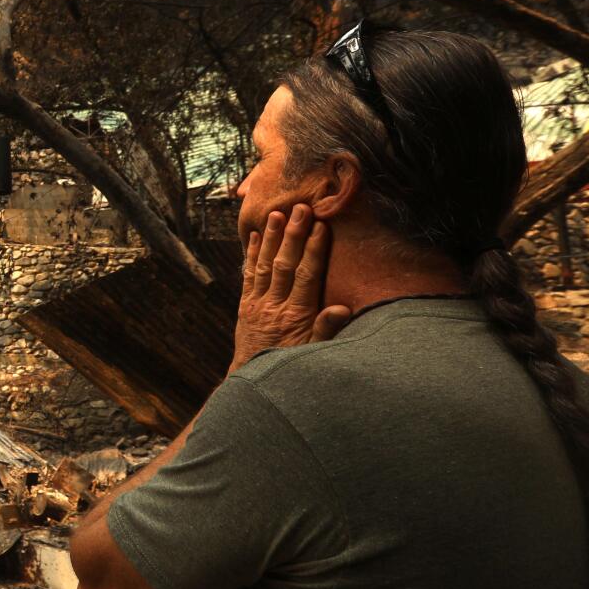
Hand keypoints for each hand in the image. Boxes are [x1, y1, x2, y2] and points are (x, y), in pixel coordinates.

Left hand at [232, 204, 351, 370]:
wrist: (253, 379)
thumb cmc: (291, 364)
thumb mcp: (313, 352)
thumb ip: (326, 329)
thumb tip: (343, 308)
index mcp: (296, 315)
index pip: (306, 276)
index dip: (313, 250)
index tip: (320, 227)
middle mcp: (275, 305)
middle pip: (284, 264)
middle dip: (293, 235)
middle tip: (299, 209)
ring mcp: (257, 303)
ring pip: (264, 265)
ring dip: (271, 239)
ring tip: (276, 215)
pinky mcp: (245, 305)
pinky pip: (248, 275)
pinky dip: (252, 255)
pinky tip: (255, 236)